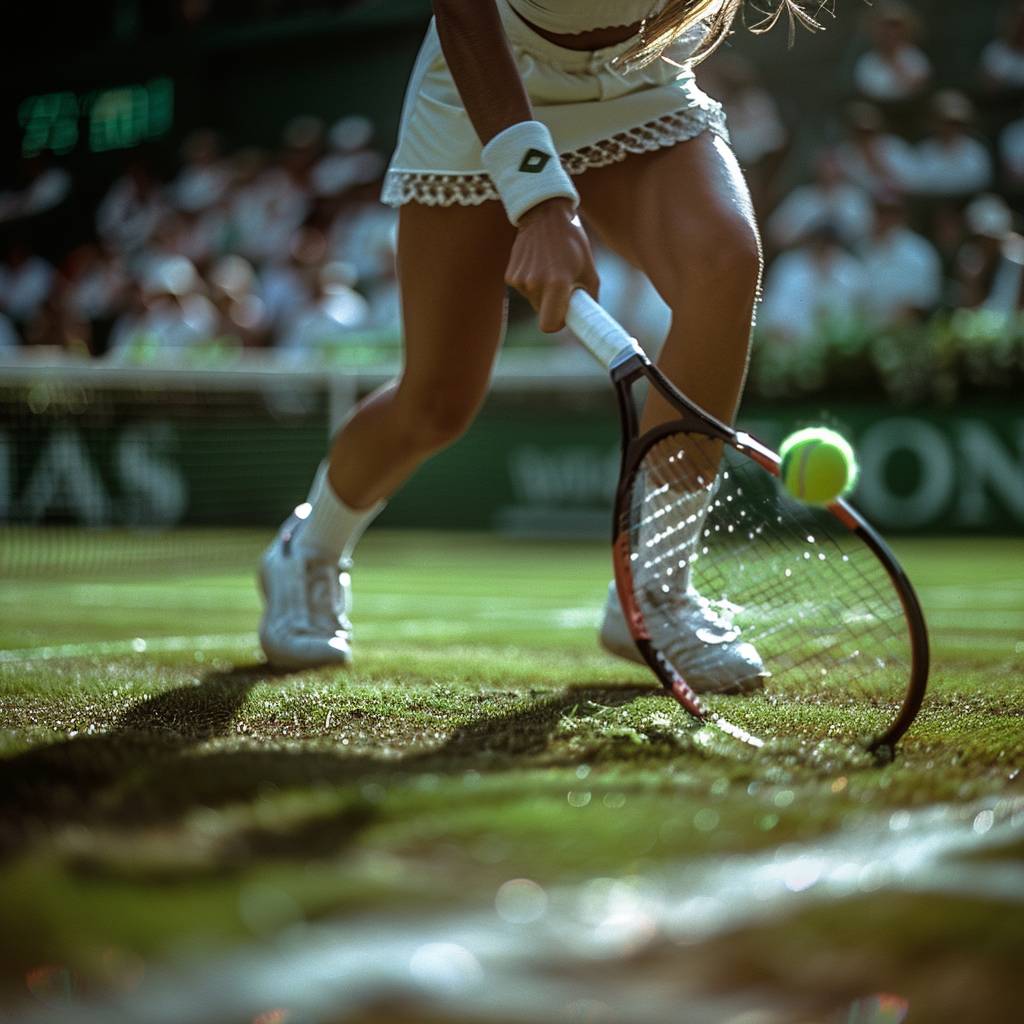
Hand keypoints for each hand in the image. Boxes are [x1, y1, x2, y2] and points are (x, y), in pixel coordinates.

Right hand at [505, 198, 599, 331]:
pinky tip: (537, 263)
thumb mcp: (590, 270)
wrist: (545, 215)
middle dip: (552, 305)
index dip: (558, 323)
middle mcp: (535, 284)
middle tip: (562, 285)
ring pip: (533, 301)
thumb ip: (590, 298)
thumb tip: (590, 319)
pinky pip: (524, 290)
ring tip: (550, 268)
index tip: (564, 315)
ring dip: (542, 291)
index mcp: (557, 284)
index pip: (549, 325)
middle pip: (542, 313)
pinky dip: (531, 282)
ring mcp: (520, 280)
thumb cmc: (573, 243)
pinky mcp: (510, 275)